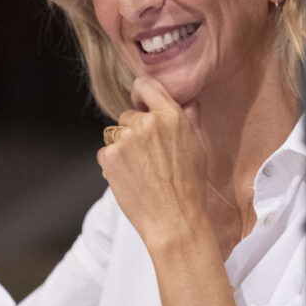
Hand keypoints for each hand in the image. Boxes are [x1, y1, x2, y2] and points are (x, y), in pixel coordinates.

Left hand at [96, 76, 209, 250]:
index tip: (142, 105)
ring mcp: (125, 140)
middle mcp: (146, 123)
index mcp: (171, 115)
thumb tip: (186, 97)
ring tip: (143, 170)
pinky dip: (114, 163)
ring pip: (117, 134)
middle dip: (135, 130)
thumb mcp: (199, 145)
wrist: (174, 220)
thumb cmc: (189, 186)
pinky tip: (131, 178)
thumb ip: (190, 115)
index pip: (146, 85)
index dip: (142, 94)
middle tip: (150, 155)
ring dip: (124, 147)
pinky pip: (107, 152)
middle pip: (129, 114)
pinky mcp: (109, 157)